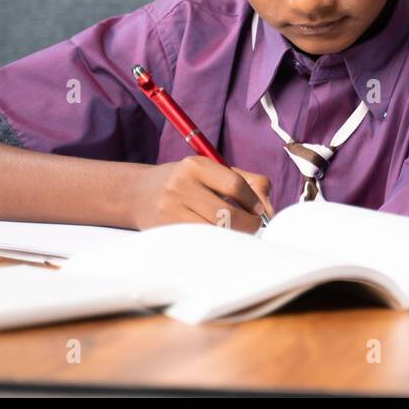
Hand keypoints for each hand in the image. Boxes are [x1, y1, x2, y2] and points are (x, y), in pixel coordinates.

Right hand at [129, 156, 272, 232]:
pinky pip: (201, 242)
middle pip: (227, 213)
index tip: (259, 210)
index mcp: (195, 165)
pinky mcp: (166, 230)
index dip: (254, 201)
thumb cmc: (187, 182)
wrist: (139, 194)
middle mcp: (180, 185)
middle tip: (253, 225)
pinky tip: (219, 237)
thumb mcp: (214, 172)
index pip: (235, 185)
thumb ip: (248, 182)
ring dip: (233, 234)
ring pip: (215, 231)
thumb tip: (269, 208)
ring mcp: (170, 210)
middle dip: (248, 223)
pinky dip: (216, 242)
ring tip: (236, 231)